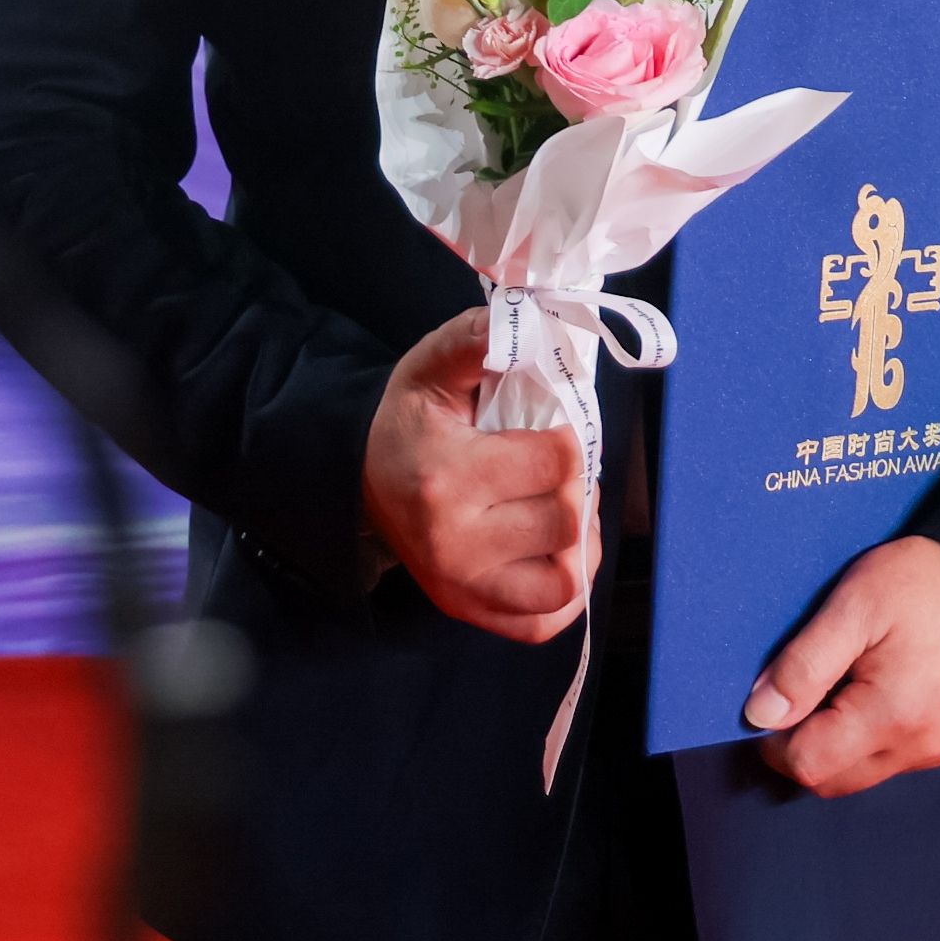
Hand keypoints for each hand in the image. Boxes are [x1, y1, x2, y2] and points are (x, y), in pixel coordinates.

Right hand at [361, 312, 589, 642]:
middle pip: (570, 516)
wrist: (361, 482)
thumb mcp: (430, 368)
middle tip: (554, 470)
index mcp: (450, 478)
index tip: (549, 430)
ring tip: (554, 509)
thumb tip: (518, 319)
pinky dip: (565, 589)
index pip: (560, 459)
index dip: (568, 437)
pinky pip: (548, 621)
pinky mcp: (472, 612)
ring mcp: (466, 587)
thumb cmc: (408, 423)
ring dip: (578, 538)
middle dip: (576, 485)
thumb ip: (475, 341)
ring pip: (570, 573)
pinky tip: (552, 552)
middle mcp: (458, 544)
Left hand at [741, 535, 939, 798]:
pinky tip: (870, 690)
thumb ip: (803, 666)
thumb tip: (760, 714)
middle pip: (834, 782)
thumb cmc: (931, 581)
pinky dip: (868, 738)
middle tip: (799, 692)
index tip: (768, 701)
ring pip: (863, 773)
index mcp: (893, 717)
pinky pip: (894, 759)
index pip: (808, 766)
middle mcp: (921, 748)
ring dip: (836, 744)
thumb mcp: (855, 606)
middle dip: (803, 747)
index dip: (774, 741)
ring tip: (839, 683)